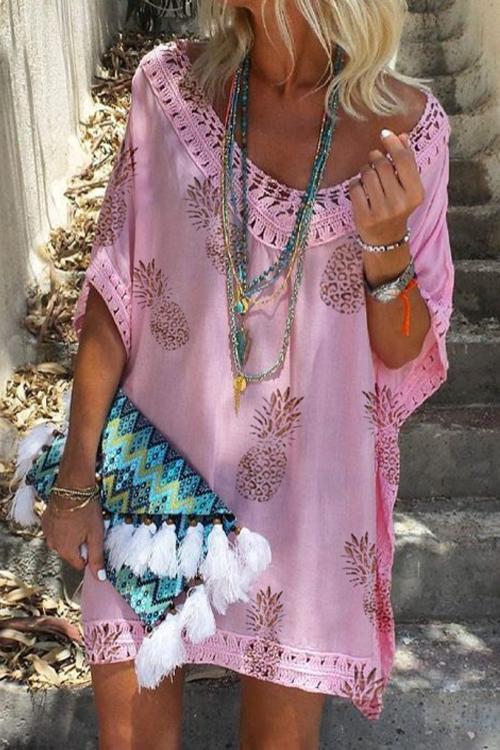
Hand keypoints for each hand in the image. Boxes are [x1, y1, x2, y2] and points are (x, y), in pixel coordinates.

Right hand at [40, 461, 105, 580]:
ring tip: (79, 520)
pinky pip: (56, 530)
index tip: (94, 539)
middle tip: (88, 528)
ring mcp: (47, 532)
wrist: (72, 486)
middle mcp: (53, 544)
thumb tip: (100, 579)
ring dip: (71, 535)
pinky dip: (63, 526)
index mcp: (66, 550)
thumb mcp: (96, 535)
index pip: (79, 564)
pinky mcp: (45, 521)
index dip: (90, 554)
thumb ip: (97, 558)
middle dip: (80, 545)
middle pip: (70, 553)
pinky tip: (70, 515)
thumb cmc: (87, 510)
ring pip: (62, 542)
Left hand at [348, 129, 424, 245]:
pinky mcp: (364, 216)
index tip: (384, 133)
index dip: (392, 143)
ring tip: (368, 178)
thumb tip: (402, 136)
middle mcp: (400, 202)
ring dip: (365, 170)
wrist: (386, 239)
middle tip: (374, 161)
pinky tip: (361, 190)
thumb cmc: (397, 206)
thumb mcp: (408, 187)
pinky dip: (355, 184)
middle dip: (376, 158)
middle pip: (382, 164)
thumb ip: (407, 162)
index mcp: (416, 193)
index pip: (403, 160)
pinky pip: (355, 187)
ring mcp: (382, 211)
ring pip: (367, 174)